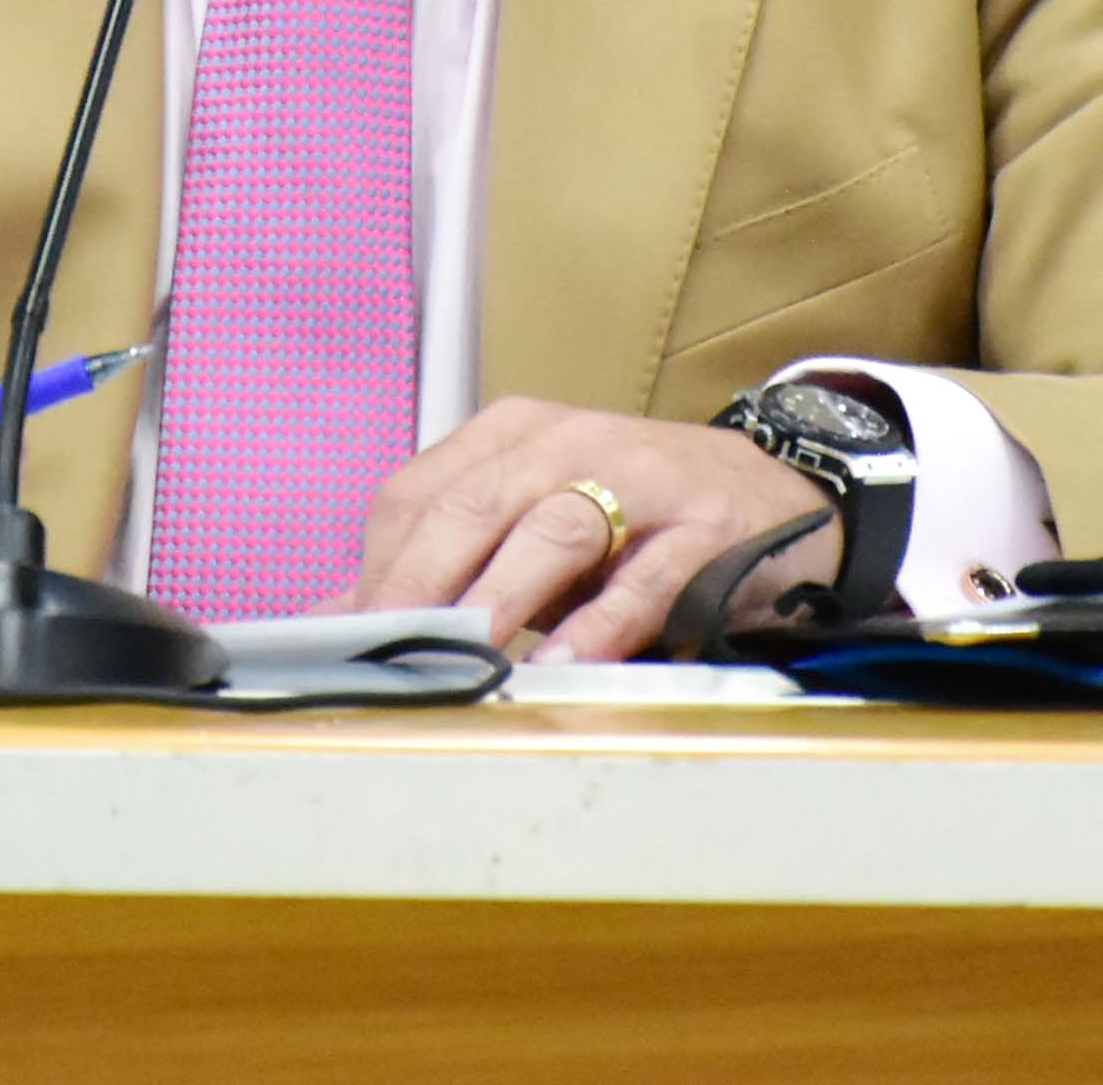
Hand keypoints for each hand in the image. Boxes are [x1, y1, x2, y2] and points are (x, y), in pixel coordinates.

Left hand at [348, 397, 842, 661]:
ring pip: (552, 529)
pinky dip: (601, 623)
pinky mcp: (700, 525)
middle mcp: (565, 443)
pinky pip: (641, 575)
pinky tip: (567, 666)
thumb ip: (440, 566)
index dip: (381, 567)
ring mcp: (638, 478)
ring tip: (467, 653)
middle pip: (474, 505)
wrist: (770, 503)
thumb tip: (332, 621)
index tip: (354, 637)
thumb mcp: (528, 527)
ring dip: (503, 595)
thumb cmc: (630, 520)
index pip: (419, 493)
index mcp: (510, 437)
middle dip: (424, 581)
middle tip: (390, 647)